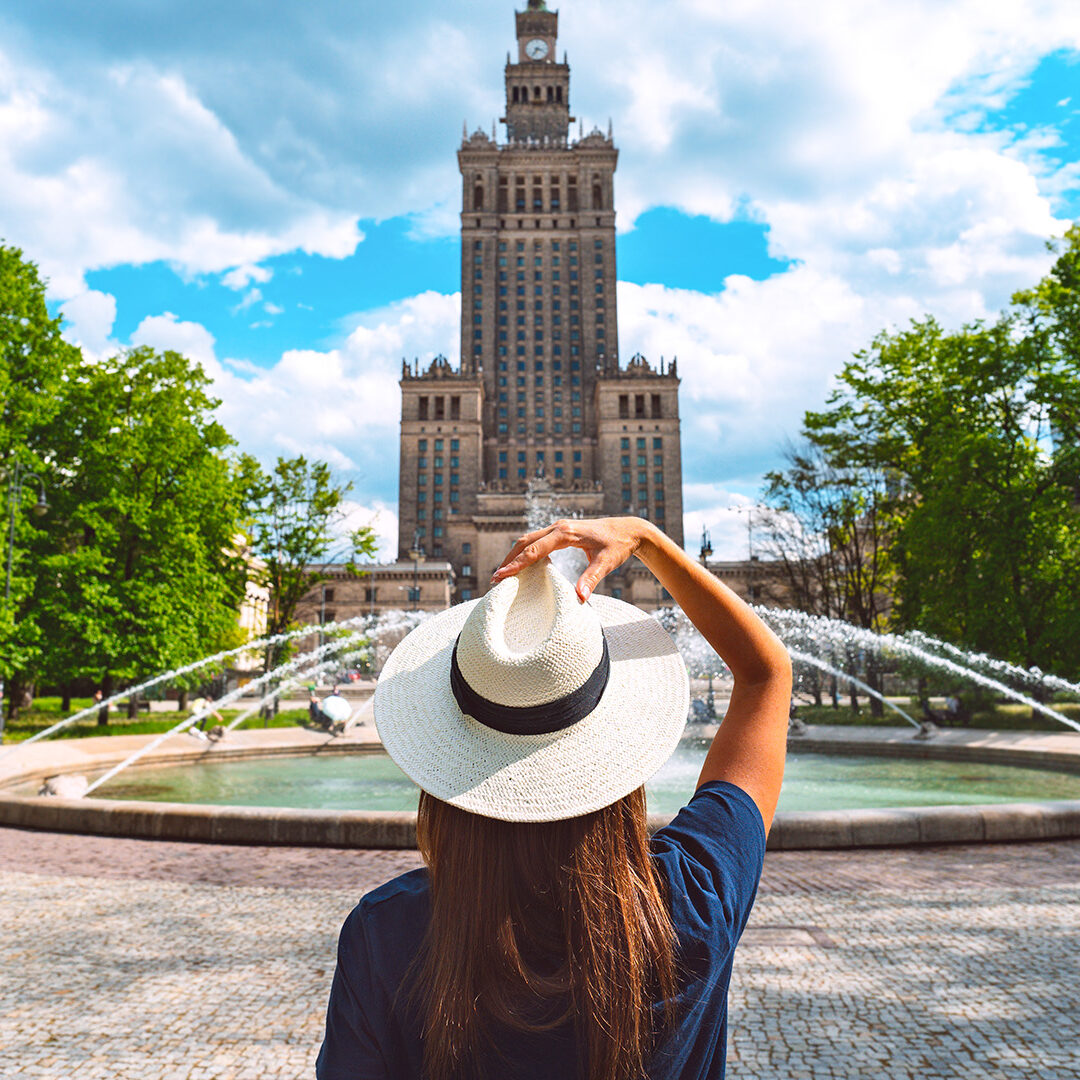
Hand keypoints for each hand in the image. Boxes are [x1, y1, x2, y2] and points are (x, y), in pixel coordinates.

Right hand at [491, 517, 654, 602]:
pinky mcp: (561, 533)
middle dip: (509, 559)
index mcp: (566, 533)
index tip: (501, 575)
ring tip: (502, 574)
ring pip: (529, 539)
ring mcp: (558, 528)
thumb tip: (580, 599)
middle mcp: (558, 527)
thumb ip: (591, 579)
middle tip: (495, 579)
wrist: (629, 530)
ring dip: (515, 555)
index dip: (517, 563)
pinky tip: (521, 566)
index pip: (535, 549)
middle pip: (525, 541)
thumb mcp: (607, 562)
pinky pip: (537, 541)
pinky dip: (526, 552)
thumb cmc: (618, 545)